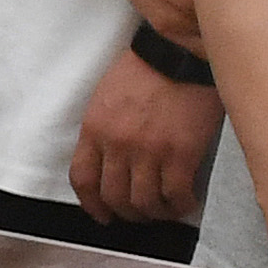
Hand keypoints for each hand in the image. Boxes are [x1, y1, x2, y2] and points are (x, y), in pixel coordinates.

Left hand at [65, 52, 222, 226]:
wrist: (180, 52)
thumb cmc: (146, 70)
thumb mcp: (106, 97)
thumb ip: (103, 131)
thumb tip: (108, 163)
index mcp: (95, 129)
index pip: (83, 179)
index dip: (92, 205)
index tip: (102, 214)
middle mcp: (118, 144)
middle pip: (114, 197)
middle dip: (126, 213)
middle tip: (139, 214)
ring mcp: (149, 151)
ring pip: (144, 203)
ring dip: (154, 213)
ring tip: (164, 209)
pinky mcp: (181, 153)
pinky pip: (175, 195)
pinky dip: (180, 205)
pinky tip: (185, 202)